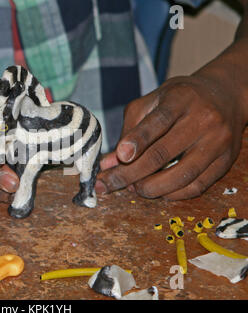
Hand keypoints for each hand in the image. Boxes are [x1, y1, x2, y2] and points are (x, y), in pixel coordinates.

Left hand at [96, 75, 246, 199]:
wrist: (224, 96)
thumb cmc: (179, 99)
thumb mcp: (151, 102)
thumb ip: (129, 130)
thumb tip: (108, 163)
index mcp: (181, 98)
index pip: (158, 121)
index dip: (137, 140)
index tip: (120, 156)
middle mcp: (203, 119)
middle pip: (163, 153)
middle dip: (131, 174)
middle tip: (109, 183)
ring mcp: (217, 141)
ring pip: (182, 175)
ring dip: (152, 188)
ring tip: (133, 188)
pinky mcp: (226, 161)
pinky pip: (197, 186)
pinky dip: (173, 194)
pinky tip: (157, 192)